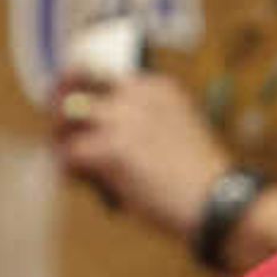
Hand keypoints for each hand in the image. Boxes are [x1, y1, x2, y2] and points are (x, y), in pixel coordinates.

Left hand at [54, 67, 232, 242]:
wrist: (219, 202)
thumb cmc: (200, 180)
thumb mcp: (176, 131)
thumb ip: (141, 123)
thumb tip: (96, 136)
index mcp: (155, 86)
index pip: (102, 73)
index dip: (84, 91)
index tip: (78, 111)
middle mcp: (135, 93)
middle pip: (74, 81)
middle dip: (59, 102)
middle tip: (57, 127)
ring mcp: (121, 119)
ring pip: (63, 117)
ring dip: (61, 139)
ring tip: (70, 162)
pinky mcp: (110, 150)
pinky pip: (68, 156)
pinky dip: (69, 172)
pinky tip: (80, 182)